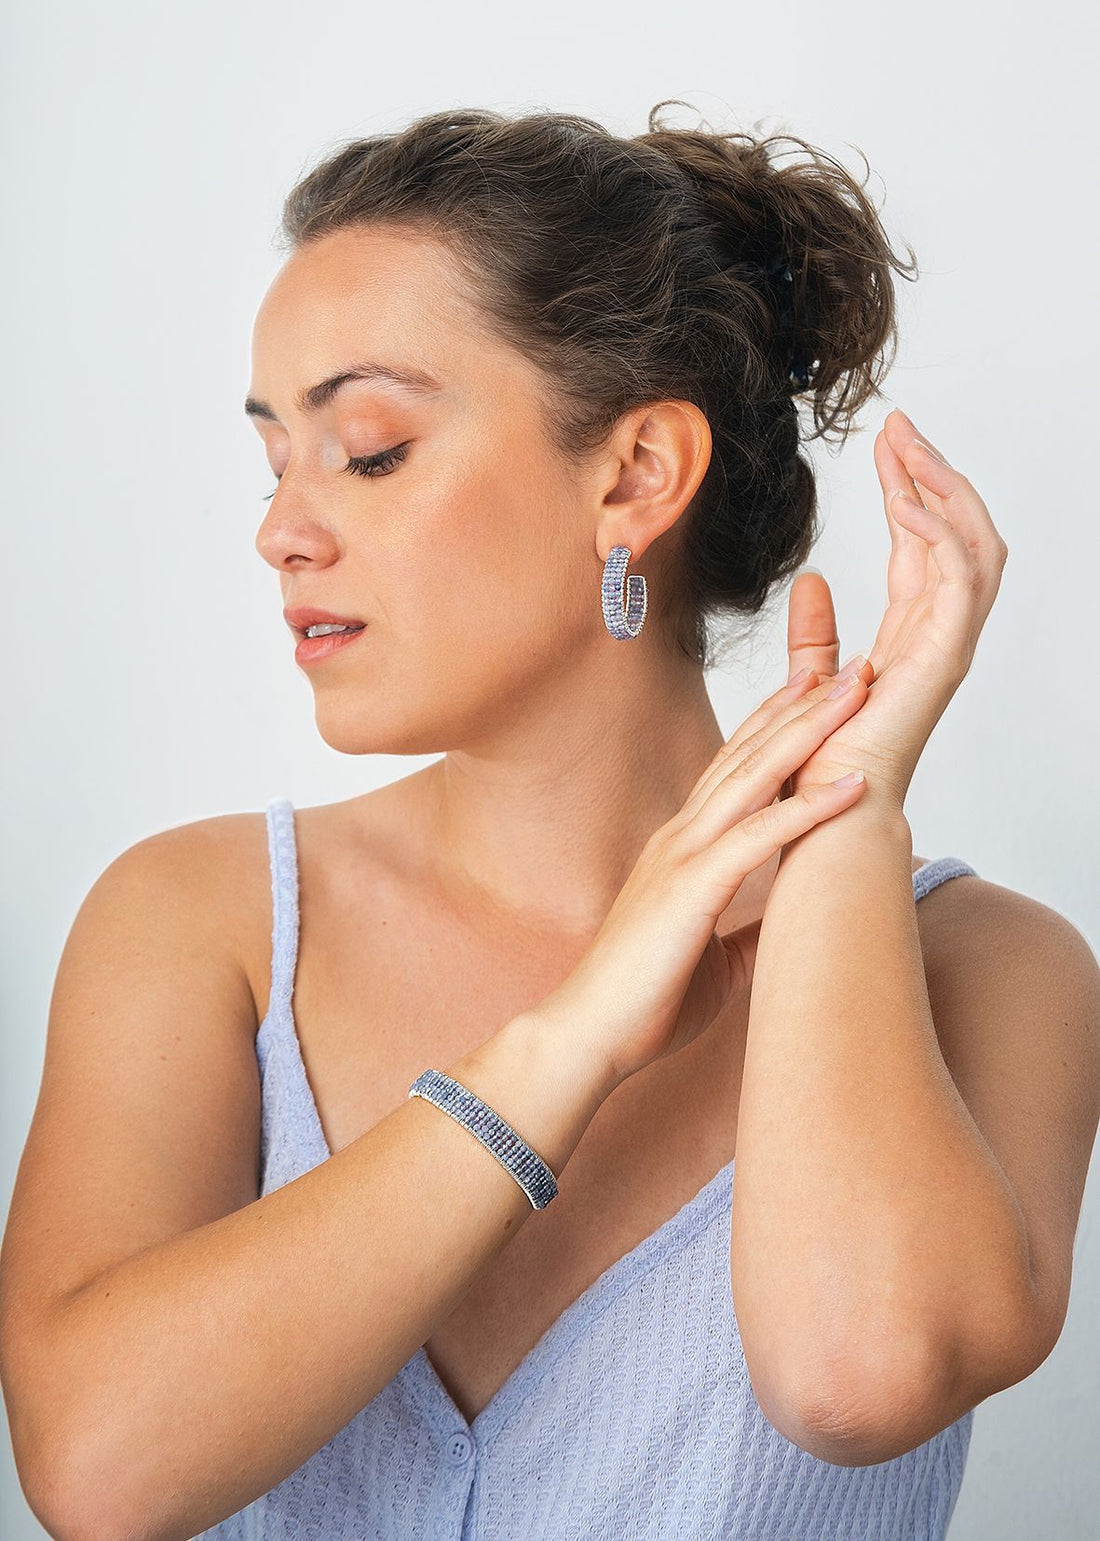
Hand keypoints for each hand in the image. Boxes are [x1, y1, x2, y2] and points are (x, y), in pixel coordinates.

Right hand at [533, 666, 871, 1085]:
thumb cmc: (643, 1001)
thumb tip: (789, 927)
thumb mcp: (713, 956)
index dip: (780, 725)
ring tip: (858, 692)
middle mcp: (682, 836)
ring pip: (755, 776)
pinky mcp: (691, 890)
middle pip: (749, 752)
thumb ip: (748, 930)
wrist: (587, 1036)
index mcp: (685, 847)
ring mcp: (683, 857)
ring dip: (810, 731)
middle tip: (855, 663)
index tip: (823, 689)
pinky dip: (808, 808)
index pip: (738, 769)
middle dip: (802, 704)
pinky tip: (852, 786)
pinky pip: (758, 839)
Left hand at [783, 407, 1008, 811]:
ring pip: (975, 545)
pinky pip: (956, 578)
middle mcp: (941, 635)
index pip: (925, 542)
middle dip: (934, 473)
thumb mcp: (813, 676)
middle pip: (961, 532)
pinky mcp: (943, 658)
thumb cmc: (820, 761)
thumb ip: (815, 633)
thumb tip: (810, 581)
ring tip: (907, 448)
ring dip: (944, 490)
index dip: (911, 487)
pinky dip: (938, 533)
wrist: (821, 815)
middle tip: (900, 426)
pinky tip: (903, 500)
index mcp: (915, 635)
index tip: (886, 440)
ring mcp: (949, 646)